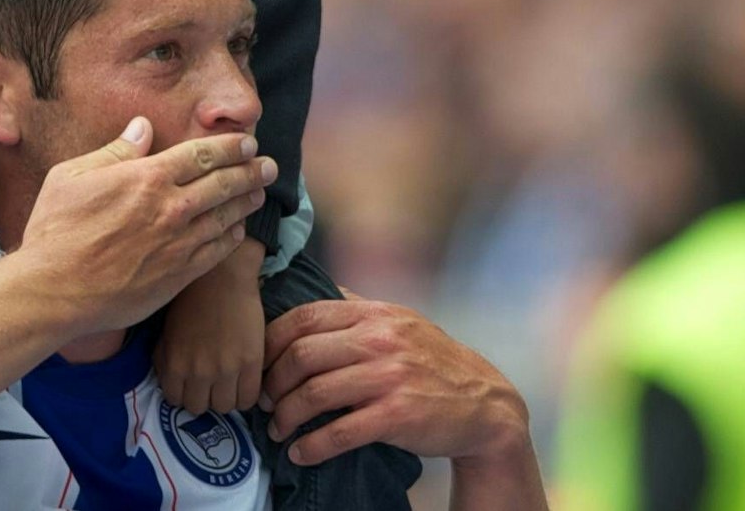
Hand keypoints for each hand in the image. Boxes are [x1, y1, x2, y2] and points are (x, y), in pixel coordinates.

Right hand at [18, 118, 273, 338]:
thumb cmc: (55, 230)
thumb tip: (142, 128)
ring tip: (260, 192)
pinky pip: (216, 251)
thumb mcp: (72, 176)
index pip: (202, 155)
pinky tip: (238, 230)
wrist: (54, 291)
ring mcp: (178, 245)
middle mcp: (170, 208)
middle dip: (251, 170)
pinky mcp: (178, 276)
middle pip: (223, 183)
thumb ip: (114, 151)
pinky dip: (232, 237)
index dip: (230, 146)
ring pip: (226, 217)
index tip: (247, 142)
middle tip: (268, 165)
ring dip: (247, 201)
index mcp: (146, 178)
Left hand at [156, 237, 265, 413]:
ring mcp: (226, 369)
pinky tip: (243, 381)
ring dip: (224, 397)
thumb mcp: (167, 329)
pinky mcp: (251, 363)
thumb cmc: (191, 297)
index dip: (183, 393)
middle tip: (209, 383)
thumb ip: (164, 358)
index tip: (190, 384)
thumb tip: (168, 380)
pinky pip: (248, 399)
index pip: (175, 401)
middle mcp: (198, 372)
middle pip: (199, 408)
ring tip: (228, 382)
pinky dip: (245, 395)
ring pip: (224, 408)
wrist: (222, 274)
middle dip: (203, 397)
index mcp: (174, 363)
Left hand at [261, 293, 531, 469]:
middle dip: (272, 382)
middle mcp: (380, 339)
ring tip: (277, 429)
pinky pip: (340, 432)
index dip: (270, 342)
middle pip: (302, 355)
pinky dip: (312, 446)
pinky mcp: (398, 415)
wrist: (485, 404)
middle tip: (263, 401)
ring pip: (315, 393)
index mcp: (374, 313)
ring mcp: (390, 377)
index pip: (304, 318)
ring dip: (286, 416)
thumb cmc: (432, 362)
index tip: (259, 365)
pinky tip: (300, 453)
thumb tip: (309, 290)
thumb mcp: (399, 321)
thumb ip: (356, 308)